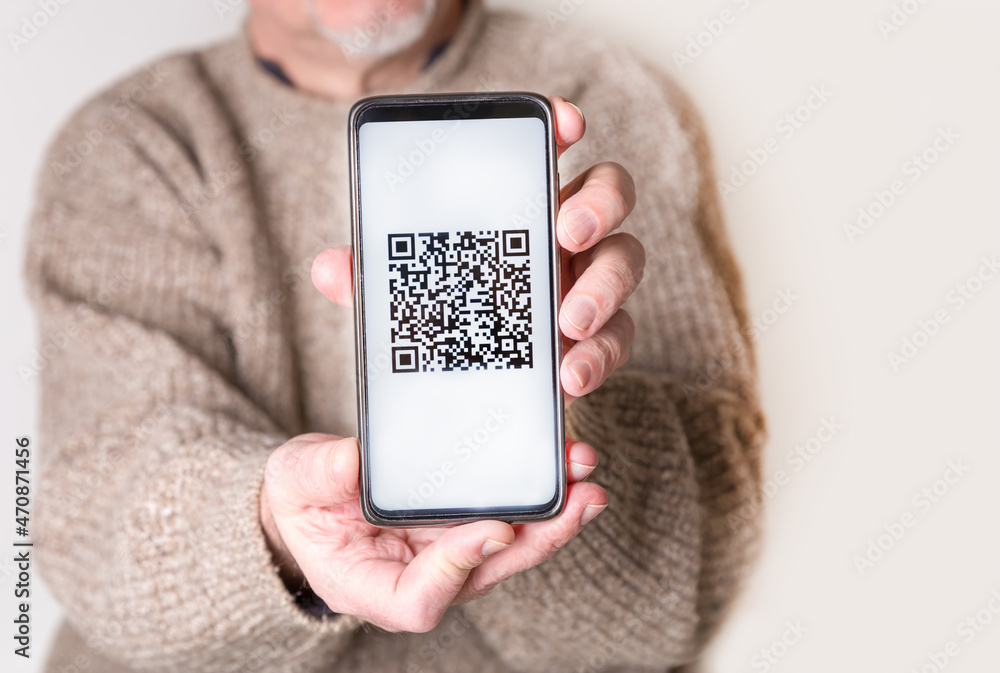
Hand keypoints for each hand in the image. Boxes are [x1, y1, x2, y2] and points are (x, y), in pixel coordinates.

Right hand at [260, 433, 606, 631]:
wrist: (315, 499)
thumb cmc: (302, 502)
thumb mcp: (296, 481)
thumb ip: (321, 475)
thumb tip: (354, 461)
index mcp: (375, 586)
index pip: (423, 598)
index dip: (461, 567)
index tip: (493, 530)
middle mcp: (423, 577)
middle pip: (489, 570)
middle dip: (540, 538)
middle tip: (581, 498)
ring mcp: (448, 551)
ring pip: (510, 544)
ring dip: (554, 513)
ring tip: (585, 473)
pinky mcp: (463, 522)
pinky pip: (508, 514)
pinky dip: (539, 494)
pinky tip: (564, 464)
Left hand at [310, 97, 643, 403]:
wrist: (459, 399)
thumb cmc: (439, 322)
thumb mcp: (400, 300)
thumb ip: (375, 280)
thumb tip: (330, 267)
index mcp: (518, 206)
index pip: (549, 150)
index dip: (561, 127)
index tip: (565, 122)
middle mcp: (563, 236)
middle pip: (610, 193)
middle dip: (598, 205)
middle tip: (566, 232)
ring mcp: (587, 283)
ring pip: (625, 262)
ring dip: (604, 288)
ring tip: (570, 321)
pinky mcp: (598, 338)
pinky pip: (618, 339)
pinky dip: (601, 356)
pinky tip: (570, 378)